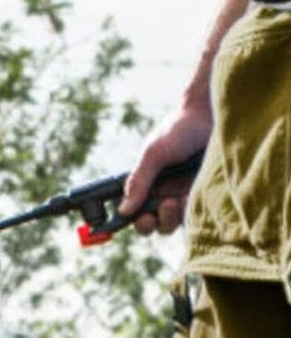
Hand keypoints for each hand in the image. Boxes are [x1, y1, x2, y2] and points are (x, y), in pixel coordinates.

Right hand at [118, 105, 212, 235]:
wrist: (214, 114)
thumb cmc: (180, 129)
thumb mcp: (154, 154)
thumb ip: (138, 182)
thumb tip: (122, 210)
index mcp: (147, 182)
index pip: (135, 211)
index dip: (136, 220)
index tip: (142, 217)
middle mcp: (164, 191)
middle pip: (155, 223)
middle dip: (156, 221)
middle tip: (166, 204)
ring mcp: (186, 194)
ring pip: (175, 222)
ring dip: (175, 216)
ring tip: (182, 197)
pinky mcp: (208, 194)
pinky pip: (197, 214)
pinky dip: (194, 209)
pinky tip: (196, 193)